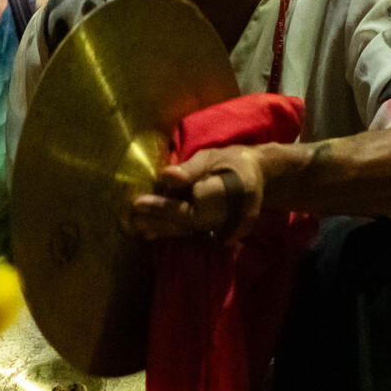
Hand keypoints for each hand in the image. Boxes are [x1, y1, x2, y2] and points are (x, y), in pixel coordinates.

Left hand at [126, 144, 267, 241]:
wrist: (259, 179)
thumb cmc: (234, 162)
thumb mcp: (214, 156)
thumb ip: (191, 169)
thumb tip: (166, 176)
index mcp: (234, 191)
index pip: (195, 204)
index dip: (165, 206)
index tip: (139, 202)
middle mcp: (232, 215)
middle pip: (189, 221)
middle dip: (158, 218)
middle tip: (131, 215)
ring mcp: (227, 228)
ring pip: (189, 230)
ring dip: (160, 228)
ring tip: (136, 225)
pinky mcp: (220, 233)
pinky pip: (192, 233)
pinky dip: (171, 231)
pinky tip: (150, 231)